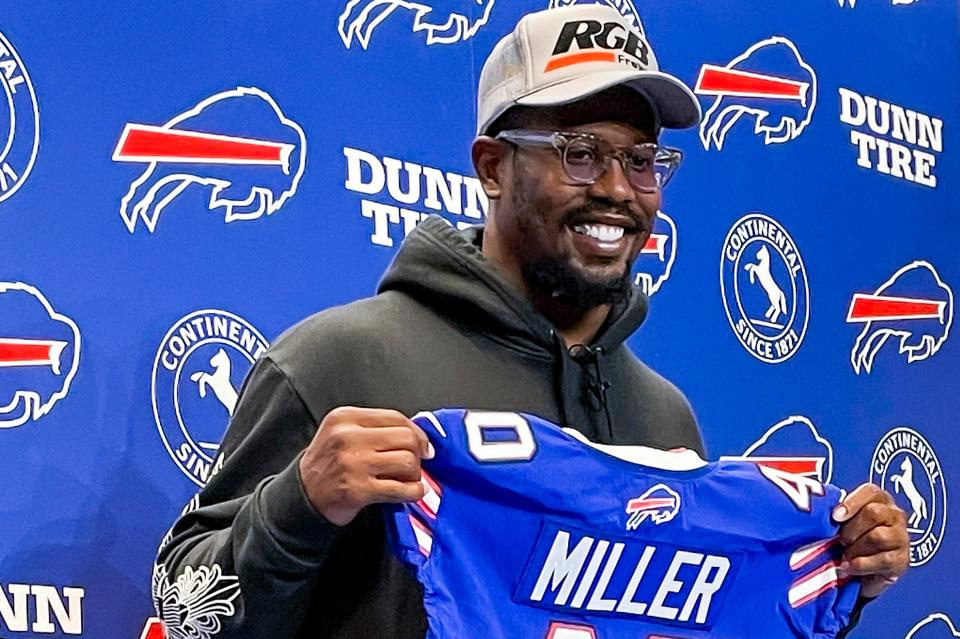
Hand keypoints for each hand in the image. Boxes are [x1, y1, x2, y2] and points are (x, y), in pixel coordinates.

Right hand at [299, 406, 432, 525]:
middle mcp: (348, 437)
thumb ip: (374, 429)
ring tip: (407, 479)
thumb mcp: (341, 433)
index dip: (417, 432)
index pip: (395, 417)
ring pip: (407, 461)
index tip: (424, 444)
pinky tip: (412, 492)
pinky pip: (401, 489)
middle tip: (415, 464)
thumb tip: (419, 435)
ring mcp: (353, 463)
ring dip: (414, 474)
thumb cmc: (328, 464)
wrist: (303, 496)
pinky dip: (413, 492)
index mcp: (345, 418)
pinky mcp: (358, 490)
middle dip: (417, 453)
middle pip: (406, 437)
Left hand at [833, 483, 909, 597]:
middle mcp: (894, 515)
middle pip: (874, 513)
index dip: (852, 503)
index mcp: (878, 499)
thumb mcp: (839, 523)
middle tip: (840, 540)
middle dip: (851, 529)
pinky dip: (862, 565)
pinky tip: (850, 567)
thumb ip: (834, 513)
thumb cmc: (846, 539)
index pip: (870, 492)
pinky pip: (884, 560)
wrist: (858, 571)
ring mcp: (901, 537)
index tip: (835, 516)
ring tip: (845, 555)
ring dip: (856, 548)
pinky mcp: (902, 560)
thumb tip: (816, 509)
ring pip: (879, 537)